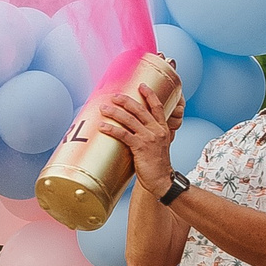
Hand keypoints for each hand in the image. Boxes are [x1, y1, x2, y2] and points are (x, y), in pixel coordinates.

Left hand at [96, 80, 180, 196]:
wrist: (161, 180)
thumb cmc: (157, 165)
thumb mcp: (158, 146)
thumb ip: (150, 135)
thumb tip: (134, 130)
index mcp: (162, 129)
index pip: (158, 106)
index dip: (150, 95)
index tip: (142, 85)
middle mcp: (157, 131)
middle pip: (140, 109)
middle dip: (126, 100)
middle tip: (114, 95)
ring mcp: (149, 138)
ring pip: (129, 120)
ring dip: (115, 112)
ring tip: (103, 108)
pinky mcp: (140, 147)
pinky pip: (123, 135)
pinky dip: (111, 129)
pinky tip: (102, 126)